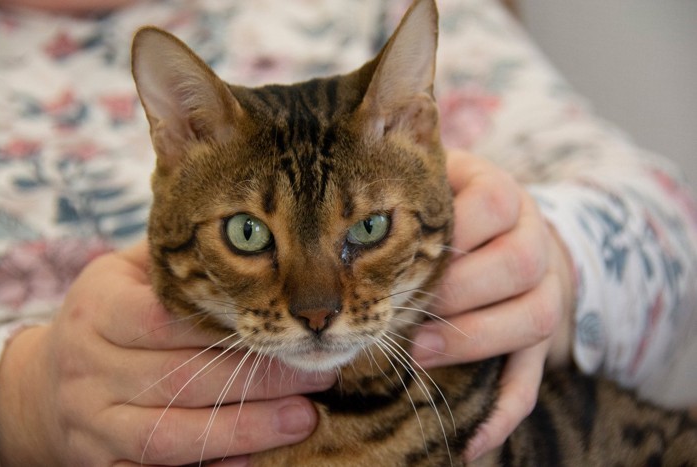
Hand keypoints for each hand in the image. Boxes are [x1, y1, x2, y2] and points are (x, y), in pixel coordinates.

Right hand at [0, 241, 334, 465]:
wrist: (43, 385)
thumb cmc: (106, 316)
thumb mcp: (124, 274)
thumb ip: (174, 261)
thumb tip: (246, 240)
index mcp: (98, 310)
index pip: (162, 319)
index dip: (225, 327)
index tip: (282, 326)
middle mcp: (89, 367)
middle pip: (180, 378)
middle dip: (257, 380)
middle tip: (317, 373)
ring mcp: (92, 422)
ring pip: (171, 435)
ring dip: (244, 430)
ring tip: (303, 418)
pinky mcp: (100, 462)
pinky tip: (253, 458)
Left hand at [411, 149, 575, 460]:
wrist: (512, 236)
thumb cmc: (449, 210)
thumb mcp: (434, 181)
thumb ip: (404, 179)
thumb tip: (353, 154)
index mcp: (504, 195)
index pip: (491, 205)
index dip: (447, 234)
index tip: (402, 255)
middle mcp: (534, 241)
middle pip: (516, 263)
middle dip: (456, 291)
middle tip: (402, 309)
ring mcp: (546, 293)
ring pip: (534, 318)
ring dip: (474, 340)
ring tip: (419, 353)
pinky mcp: (543, 341)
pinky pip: (535, 377)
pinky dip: (504, 412)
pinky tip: (468, 440)